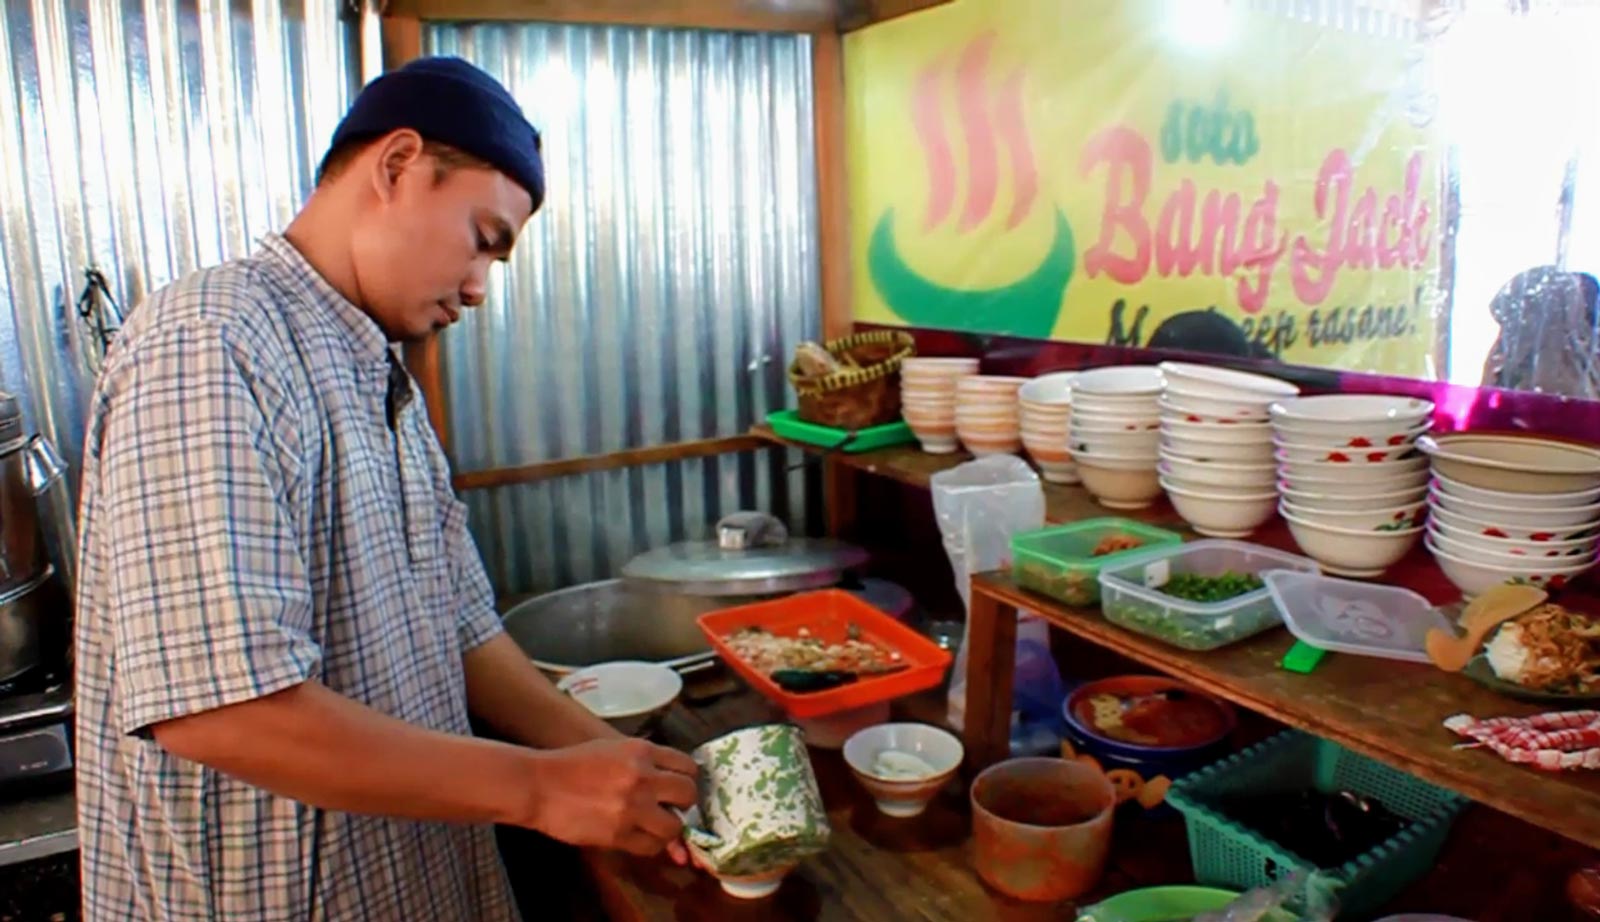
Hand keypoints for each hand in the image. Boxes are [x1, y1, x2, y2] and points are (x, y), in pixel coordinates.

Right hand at [524, 738, 698, 857]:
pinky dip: (651, 844)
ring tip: (655, 825)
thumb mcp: (612, 749)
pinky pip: (651, 846)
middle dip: (683, 803)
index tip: (677, 787)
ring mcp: (632, 806)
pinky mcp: (619, 833)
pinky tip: (640, 837)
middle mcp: (642, 776)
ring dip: (668, 828)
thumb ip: (644, 761)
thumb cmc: (573, 764)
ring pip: (674, 826)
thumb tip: (671, 780)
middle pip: (688, 793)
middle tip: (670, 808)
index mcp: (641, 750)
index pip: (687, 765)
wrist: (539, 785)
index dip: (686, 778)